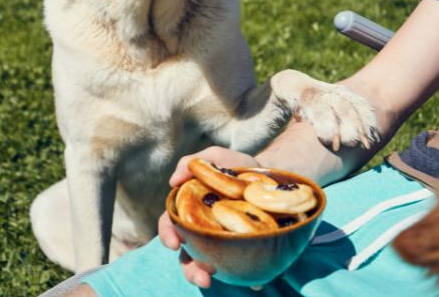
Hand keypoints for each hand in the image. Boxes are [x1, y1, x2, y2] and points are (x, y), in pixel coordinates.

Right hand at [157, 146, 258, 287]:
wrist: (269, 175)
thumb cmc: (236, 166)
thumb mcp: (216, 157)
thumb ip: (193, 162)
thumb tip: (173, 181)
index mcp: (190, 209)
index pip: (171, 224)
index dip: (169, 234)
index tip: (175, 243)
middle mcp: (201, 229)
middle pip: (187, 253)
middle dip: (190, 268)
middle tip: (202, 276)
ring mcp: (220, 242)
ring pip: (206, 265)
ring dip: (206, 277)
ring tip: (215, 280)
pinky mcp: (240, 248)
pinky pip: (239, 267)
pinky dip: (244, 276)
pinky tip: (255, 281)